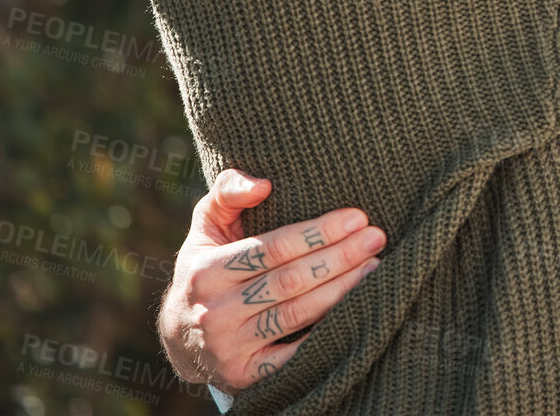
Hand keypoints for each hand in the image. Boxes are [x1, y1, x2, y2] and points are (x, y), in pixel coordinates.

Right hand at [157, 169, 385, 391]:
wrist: (182, 336)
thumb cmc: (206, 265)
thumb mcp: (206, 225)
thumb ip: (230, 192)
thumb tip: (264, 184)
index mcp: (206, 271)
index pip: (272, 248)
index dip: (318, 232)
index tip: (357, 217)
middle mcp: (215, 311)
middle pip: (290, 280)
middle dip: (340, 257)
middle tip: (377, 238)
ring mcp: (229, 347)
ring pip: (297, 315)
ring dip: (342, 289)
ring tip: (374, 266)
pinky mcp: (244, 375)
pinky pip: (295, 354)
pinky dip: (327, 331)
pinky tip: (356, 308)